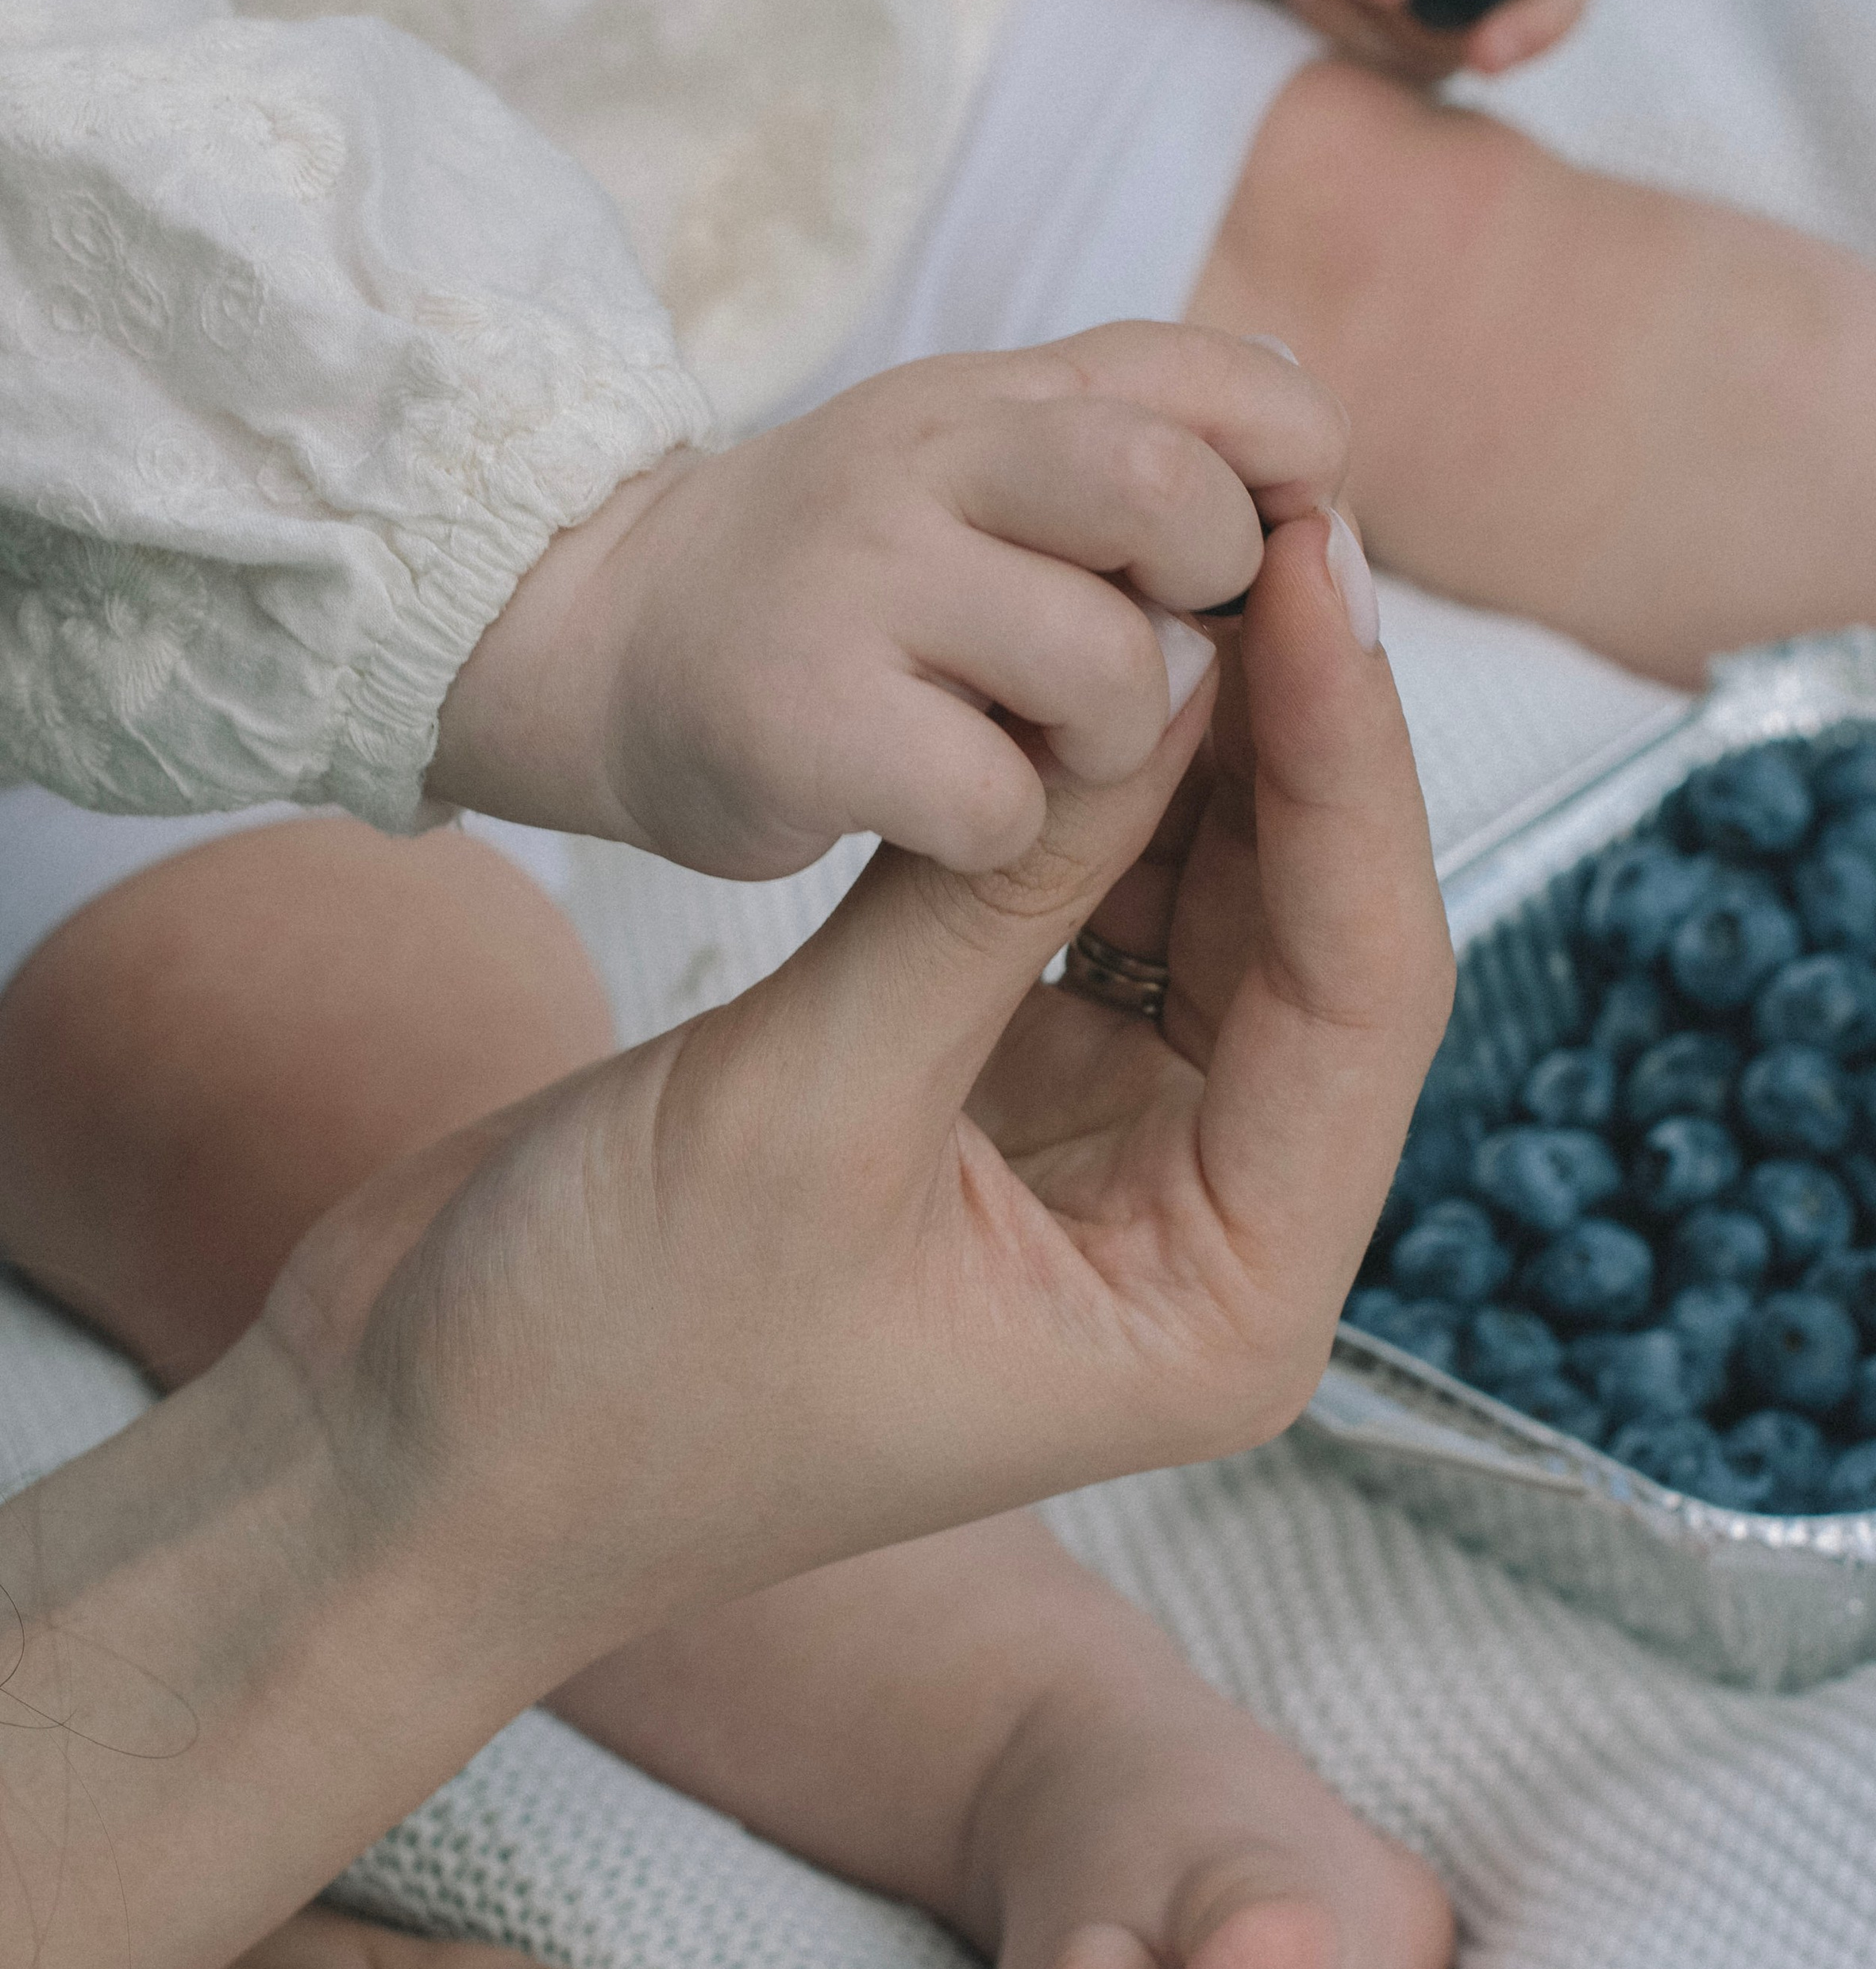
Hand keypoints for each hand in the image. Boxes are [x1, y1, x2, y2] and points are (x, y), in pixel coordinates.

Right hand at [295, 502, 1450, 1686]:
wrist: (421, 1442)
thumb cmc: (608, 1356)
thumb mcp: (817, 1101)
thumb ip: (1006, 885)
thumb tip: (1183, 668)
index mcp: (1219, 1307)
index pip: (1361, 996)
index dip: (1353, 769)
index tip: (1320, 576)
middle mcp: (1196, 1236)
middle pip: (1312, 942)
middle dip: (1297, 740)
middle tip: (1277, 526)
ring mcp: (1101, 1163)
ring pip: (1212, 915)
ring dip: (1204, 752)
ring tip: (1202, 558)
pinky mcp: (997, 1097)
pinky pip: (1093, 915)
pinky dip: (1090, 799)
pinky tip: (1091, 663)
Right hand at [426, 322, 1349, 878]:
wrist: (598, 640)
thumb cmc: (840, 579)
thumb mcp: (980, 464)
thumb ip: (1135, 450)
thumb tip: (1320, 491)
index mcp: (997, 389)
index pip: (1221, 385)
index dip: (1290, 479)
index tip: (1258, 561)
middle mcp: (923, 453)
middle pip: (1168, 490)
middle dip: (1208, 601)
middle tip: (1152, 655)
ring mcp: (857, 579)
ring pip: (1110, 666)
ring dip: (1110, 743)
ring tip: (1034, 747)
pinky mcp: (803, 719)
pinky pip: (1003, 799)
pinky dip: (1002, 834)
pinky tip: (944, 817)